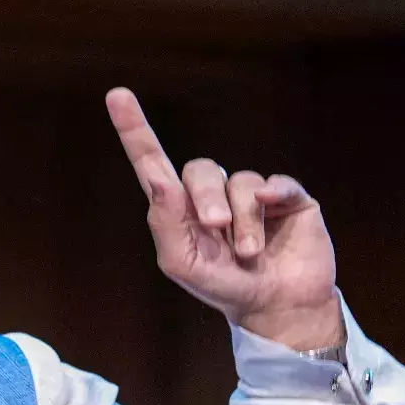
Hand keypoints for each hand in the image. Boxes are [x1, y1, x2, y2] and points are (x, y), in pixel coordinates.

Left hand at [105, 87, 342, 349]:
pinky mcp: (287, 198)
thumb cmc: (223, 285)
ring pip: (241, 181)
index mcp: (180, 207)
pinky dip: (275, 193)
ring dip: (244, 221)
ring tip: (249, 253)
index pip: (153, 162)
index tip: (117, 96)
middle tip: (216, 226)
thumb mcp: (183, 263)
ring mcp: (251, 193)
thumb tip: (158, 180)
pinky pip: (278, 182)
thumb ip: (165, 223)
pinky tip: (275, 208)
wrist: (276, 307)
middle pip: (200, 169)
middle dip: (206, 198)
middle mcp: (213, 193)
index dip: (135, 129)